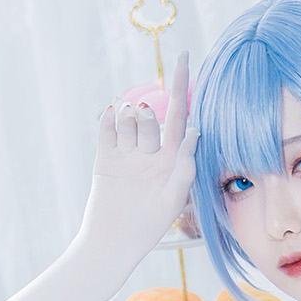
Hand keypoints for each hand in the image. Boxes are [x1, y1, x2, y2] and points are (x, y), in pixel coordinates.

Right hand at [79, 51, 198, 279]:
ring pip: (128, 119)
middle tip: (142, 139)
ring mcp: (127, 155)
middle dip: (145, 119)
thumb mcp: (172, 199)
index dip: (182, 86)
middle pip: (149, 116)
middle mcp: (150, 154)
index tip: (184, 55)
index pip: (179, 116)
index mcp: (171, 160)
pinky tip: (110, 118)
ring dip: (127, 119)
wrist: (110, 245)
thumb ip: (185, 166)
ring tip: (125, 138)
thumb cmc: (147, 229)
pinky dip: (109, 119)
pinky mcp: (105, 159)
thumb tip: (195, 130)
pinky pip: (107, 129)